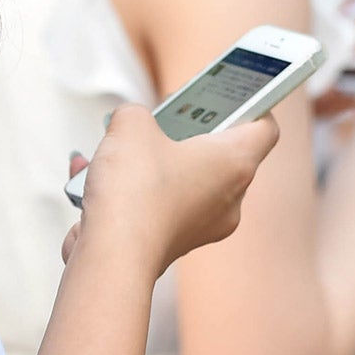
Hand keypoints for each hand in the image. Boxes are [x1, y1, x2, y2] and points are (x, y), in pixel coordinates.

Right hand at [73, 105, 278, 275]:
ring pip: (183, 182)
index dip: (250, 106)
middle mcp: (229, 198)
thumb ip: (136, 115)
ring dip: (150, 163)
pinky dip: (130, 193)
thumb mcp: (130, 125)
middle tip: (163, 118)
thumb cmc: (134, 189)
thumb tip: (132, 125)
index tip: (225, 96)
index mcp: (235, 162)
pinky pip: (157, 208)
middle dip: (187, 133)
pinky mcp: (175, 245)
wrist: (112, 259)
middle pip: (220, 155)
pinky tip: (90, 178)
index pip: (264, 128)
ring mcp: (204, 226)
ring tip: (116, 149)